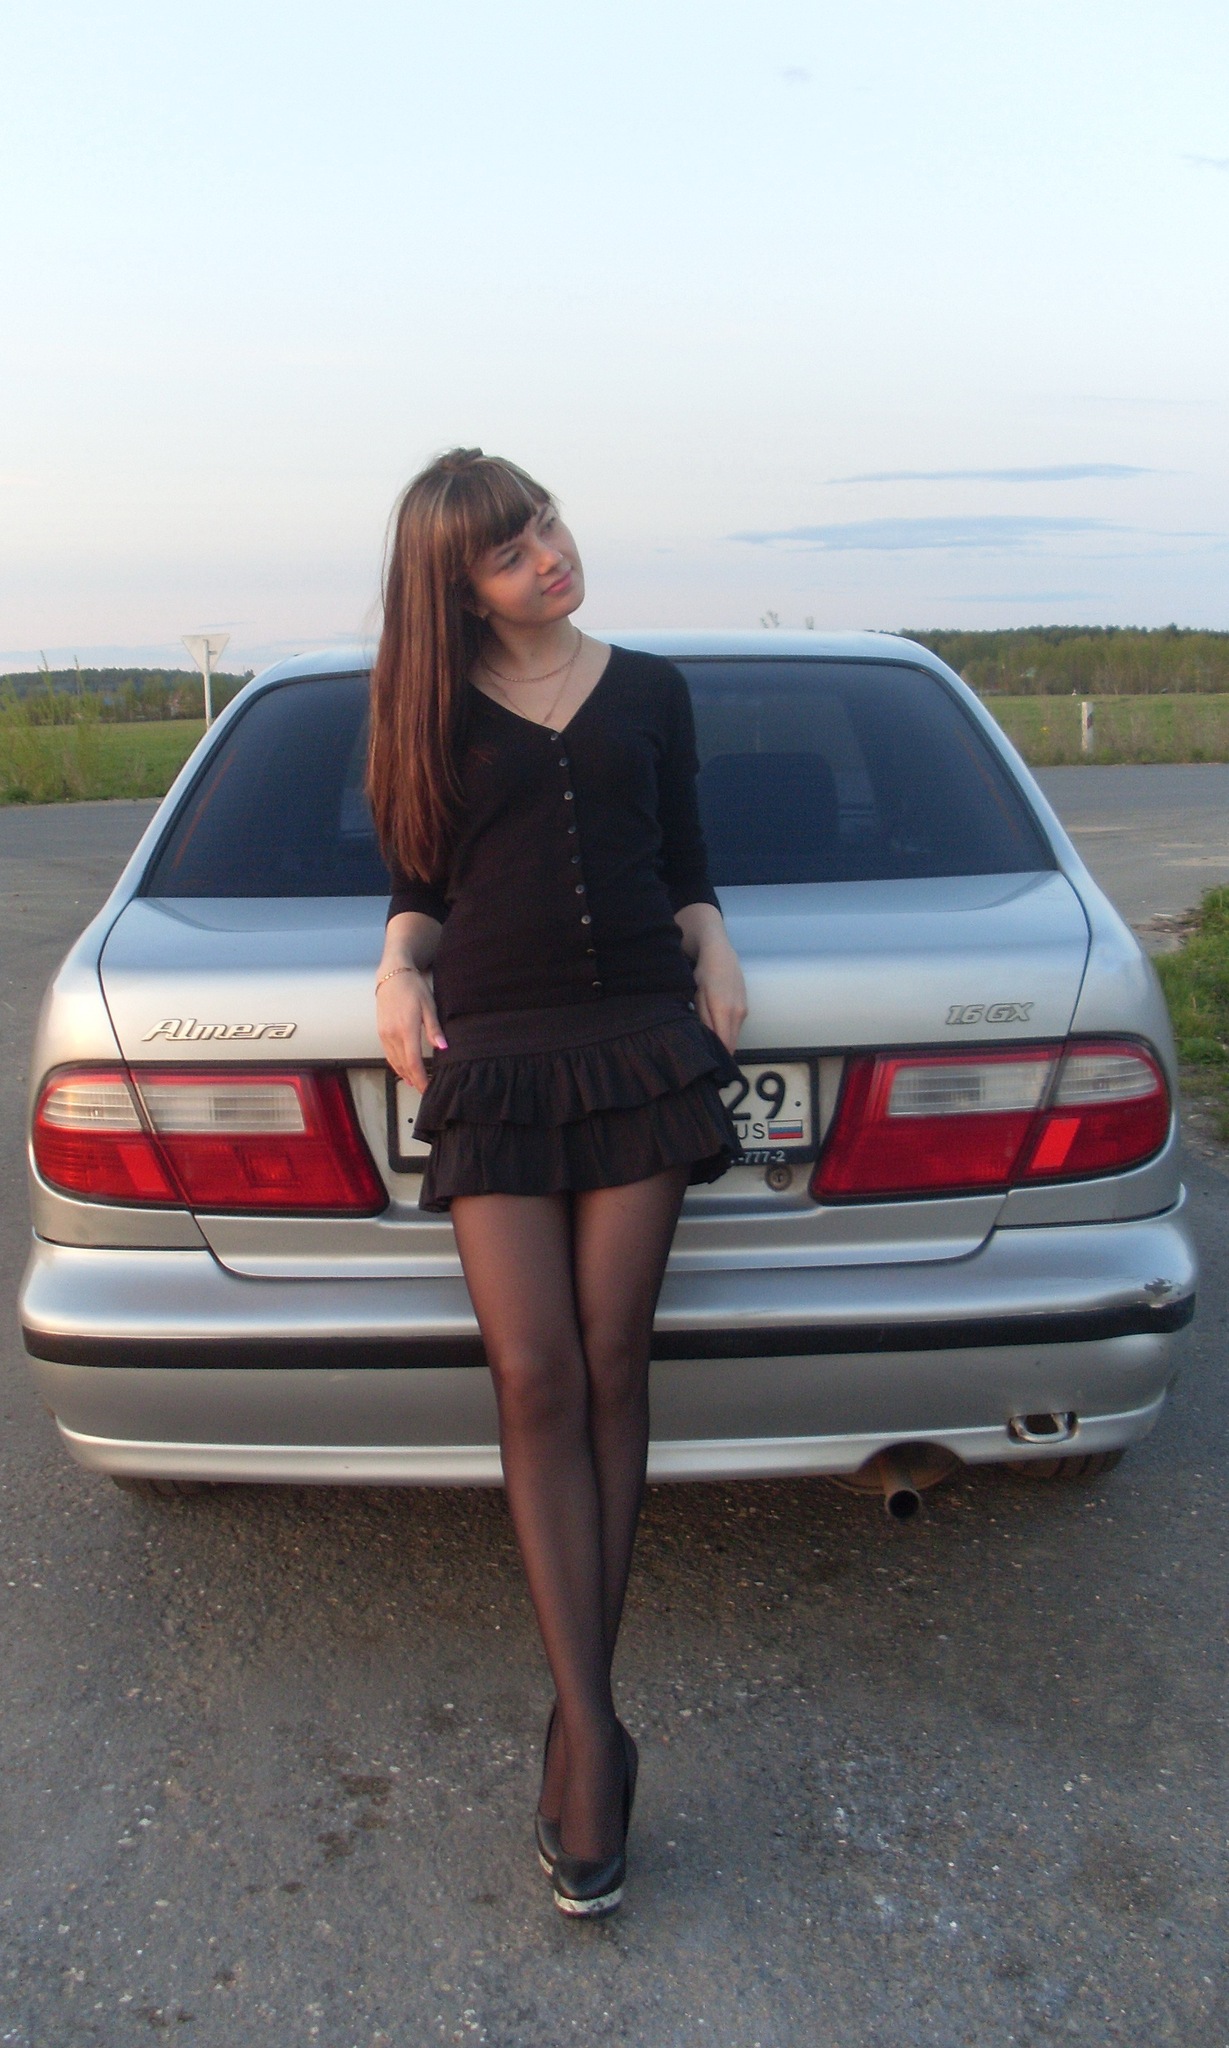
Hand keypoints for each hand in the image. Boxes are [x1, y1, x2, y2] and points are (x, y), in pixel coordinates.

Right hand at [376, 967, 446, 1092]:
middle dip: (414, 1079)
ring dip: (404, 1074)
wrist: (392, 975)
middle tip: (424, 1089)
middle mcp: (392, 1034)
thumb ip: (434, 1029)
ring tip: (415, 1084)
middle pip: (403, 1065)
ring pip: (394, 1061)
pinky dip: (396, 1065)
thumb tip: (443, 1047)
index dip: (420, 1078)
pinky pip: (388, 1054)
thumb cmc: (412, 988)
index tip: (427, 1088)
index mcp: (406, 1029)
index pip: (413, 1061)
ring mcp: (384, 1034)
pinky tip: (402, 1070)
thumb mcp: (429, 1005)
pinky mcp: (381, 1032)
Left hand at [692, 931, 746, 1055]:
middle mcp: (738, 1013)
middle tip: (708, 1059)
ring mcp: (743, 1011)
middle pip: (732, 1043)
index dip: (718, 1056)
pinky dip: (728, 1032)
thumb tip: (705, 1040)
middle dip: (721, 1053)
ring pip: (734, 1035)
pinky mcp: (745, 1008)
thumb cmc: (704, 974)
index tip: (709, 1063)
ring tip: (709, 1045)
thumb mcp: (697, 996)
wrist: (720, 954)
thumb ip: (703, 1019)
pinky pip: (736, 1027)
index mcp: (724, 1011)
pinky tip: (717, 1029)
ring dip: (724, 1042)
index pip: (725, 1044)